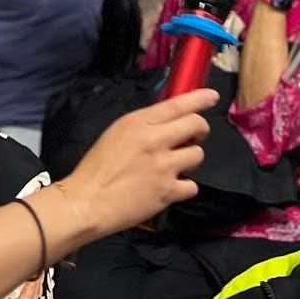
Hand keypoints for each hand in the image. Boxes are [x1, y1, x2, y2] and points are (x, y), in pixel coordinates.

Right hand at [57, 89, 213, 237]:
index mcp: (140, 122)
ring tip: (176, 165)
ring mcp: (164, 167)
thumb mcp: (117, 133)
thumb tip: (167, 122)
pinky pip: (192, 186)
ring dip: (190, 159)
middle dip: (201, 129)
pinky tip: (172, 187)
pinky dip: (184, 187)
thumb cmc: (96, 166)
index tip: (212, 96)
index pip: (177, 105)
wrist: (87, 201)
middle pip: (197, 125)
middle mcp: (156, 141)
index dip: (199, 99)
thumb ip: (143, 125)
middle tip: (194, 136)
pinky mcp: (167, 192)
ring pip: (198, 155)